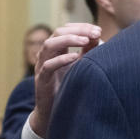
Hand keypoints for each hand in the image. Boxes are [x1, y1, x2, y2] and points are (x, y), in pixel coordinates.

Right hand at [29, 23, 101, 137]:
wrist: (54, 111)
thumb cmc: (67, 86)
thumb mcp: (79, 65)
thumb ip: (87, 50)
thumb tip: (98, 35)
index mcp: (56, 49)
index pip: (66, 29)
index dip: (81, 27)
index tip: (98, 30)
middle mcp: (47, 54)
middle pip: (58, 32)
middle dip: (78, 30)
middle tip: (94, 33)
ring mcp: (42, 66)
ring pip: (49, 45)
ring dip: (69, 40)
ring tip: (85, 40)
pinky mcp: (41, 80)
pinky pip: (48, 66)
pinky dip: (62, 59)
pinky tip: (75, 58)